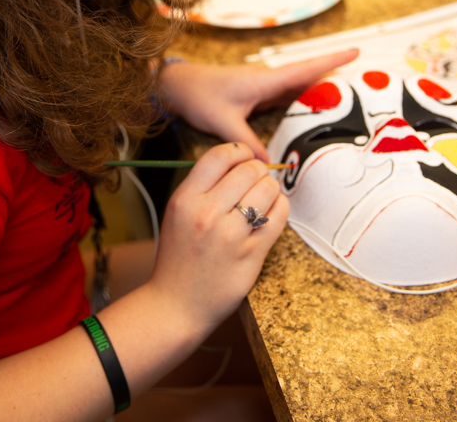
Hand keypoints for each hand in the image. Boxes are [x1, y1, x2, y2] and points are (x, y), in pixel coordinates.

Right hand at [146, 142, 288, 337]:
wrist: (176, 305)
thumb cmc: (179, 258)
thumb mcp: (177, 213)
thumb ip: (202, 187)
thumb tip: (239, 161)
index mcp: (185, 199)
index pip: (220, 155)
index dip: (240, 152)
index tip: (245, 158)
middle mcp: (207, 213)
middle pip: (249, 170)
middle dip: (258, 171)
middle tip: (257, 181)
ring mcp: (231, 235)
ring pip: (268, 189)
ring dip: (271, 189)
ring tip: (264, 199)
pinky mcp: (252, 254)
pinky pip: (279, 215)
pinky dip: (280, 208)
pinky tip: (272, 213)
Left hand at [155, 49, 358, 159]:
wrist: (179, 87)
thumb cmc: (200, 97)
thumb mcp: (223, 123)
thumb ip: (247, 143)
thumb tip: (269, 165)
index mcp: (264, 80)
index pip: (305, 70)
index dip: (331, 62)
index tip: (355, 52)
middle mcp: (268, 80)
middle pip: (309, 77)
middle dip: (335, 76)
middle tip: (364, 79)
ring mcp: (264, 87)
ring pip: (299, 87)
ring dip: (321, 90)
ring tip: (347, 96)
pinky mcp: (259, 95)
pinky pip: (288, 96)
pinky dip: (304, 100)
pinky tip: (315, 109)